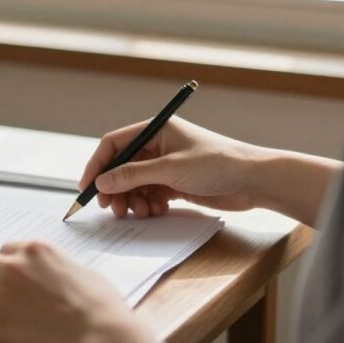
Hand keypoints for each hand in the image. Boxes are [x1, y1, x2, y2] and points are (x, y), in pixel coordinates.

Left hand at [0, 241, 137, 342]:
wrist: (100, 337)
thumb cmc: (102, 310)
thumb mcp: (82, 273)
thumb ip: (58, 269)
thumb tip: (53, 277)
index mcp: (36, 251)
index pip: (3, 250)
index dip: (5, 268)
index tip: (10, 283)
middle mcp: (13, 266)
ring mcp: (0, 293)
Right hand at [81, 117, 269, 217]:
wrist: (256, 181)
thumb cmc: (218, 164)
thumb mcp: (170, 169)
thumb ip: (133, 175)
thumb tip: (102, 181)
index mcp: (156, 129)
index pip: (114, 144)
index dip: (97, 165)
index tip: (88, 187)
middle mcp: (158, 145)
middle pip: (122, 166)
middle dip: (115, 188)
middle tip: (112, 209)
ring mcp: (166, 165)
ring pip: (134, 183)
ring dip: (132, 199)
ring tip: (139, 213)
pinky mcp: (176, 182)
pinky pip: (150, 193)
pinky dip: (148, 204)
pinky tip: (156, 211)